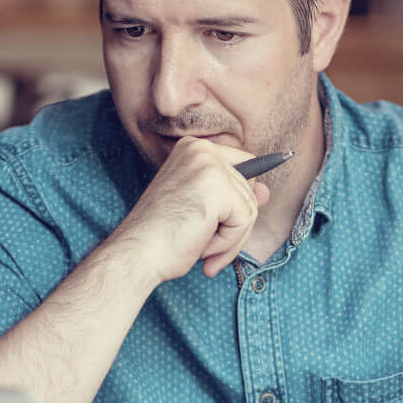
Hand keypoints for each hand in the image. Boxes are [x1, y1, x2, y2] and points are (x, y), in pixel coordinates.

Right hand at [115, 136, 269, 282]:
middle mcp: (202, 150)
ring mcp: (210, 166)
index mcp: (194, 149)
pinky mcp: (218, 188)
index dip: (239, 198)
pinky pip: (245, 221)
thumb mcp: (201, 208)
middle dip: (233, 225)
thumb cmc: (162, 236)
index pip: (244, 167)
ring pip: (250, 208)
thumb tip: (266, 191)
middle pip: (249, 190)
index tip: (219, 221)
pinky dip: (228, 243)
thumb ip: (234, 196)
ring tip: (201, 247)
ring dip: (229, 238)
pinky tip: (202, 248)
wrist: (136, 253)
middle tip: (204, 244)